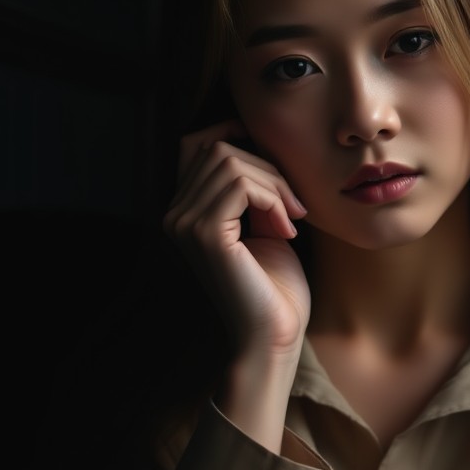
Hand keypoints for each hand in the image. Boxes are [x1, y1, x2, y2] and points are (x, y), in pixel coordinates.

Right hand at [162, 120, 310, 359]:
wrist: (275, 335)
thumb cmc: (276, 286)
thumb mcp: (265, 222)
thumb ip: (253, 187)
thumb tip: (255, 139)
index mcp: (184, 211)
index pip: (195, 144)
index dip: (233, 134)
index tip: (274, 160)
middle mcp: (174, 215)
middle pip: (217, 148)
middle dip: (268, 168)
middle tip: (295, 207)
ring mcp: (183, 224)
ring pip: (231, 162)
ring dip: (275, 184)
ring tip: (292, 219)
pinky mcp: (204, 234)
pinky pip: (241, 185)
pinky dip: (273, 198)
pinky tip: (287, 229)